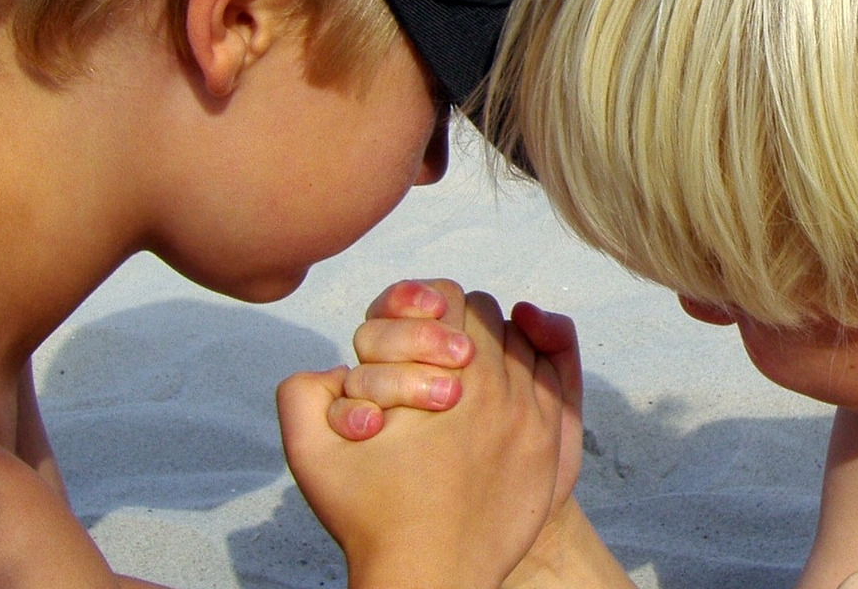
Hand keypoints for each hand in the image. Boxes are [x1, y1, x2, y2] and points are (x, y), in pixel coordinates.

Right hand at [278, 291, 567, 588]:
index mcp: (450, 378)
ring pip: (524, 344)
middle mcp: (502, 388)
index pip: (449, 297)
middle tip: (435, 358)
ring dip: (497, 349)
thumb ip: (302, 392)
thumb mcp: (312, 454)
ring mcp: (535, 416)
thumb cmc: (370, 517)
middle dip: (460, 328)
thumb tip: (336, 364)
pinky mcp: (554, 446)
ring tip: (464, 377)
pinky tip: (501, 394)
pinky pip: (555, 381)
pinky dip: (531, 374)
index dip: (422, 309)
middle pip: (491, 316)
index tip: (411, 332)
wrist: (430, 578)